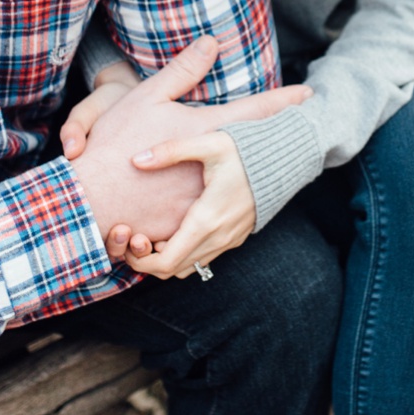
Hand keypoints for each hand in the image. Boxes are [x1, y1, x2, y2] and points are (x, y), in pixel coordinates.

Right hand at [65, 35, 307, 247]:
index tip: (308, 93)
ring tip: (274, 163)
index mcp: (206, 130)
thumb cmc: (114, 144)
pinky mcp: (190, 223)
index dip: (283, 100)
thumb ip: (182, 70)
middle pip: (258, 149)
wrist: (91, 199)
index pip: (254, 109)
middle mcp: (215, 166)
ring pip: (242, 183)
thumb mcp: (146, 97)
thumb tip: (210, 41)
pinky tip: (232, 200)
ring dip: (260, 172)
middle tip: (305, 126)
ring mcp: (206, 197)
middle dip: (281, 136)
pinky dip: (229, 202)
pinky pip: (217, 211)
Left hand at [127, 131, 256, 279]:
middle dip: (148, 262)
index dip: (140, 261)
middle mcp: (218, 237)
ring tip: (151, 235)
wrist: (286, 160)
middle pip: (173, 271)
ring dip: (166, 259)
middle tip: (133, 238)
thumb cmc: (245, 150)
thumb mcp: (207, 144)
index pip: (166, 262)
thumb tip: (136, 160)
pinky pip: (203, 258)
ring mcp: (228, 240)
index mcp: (206, 220)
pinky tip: (172, 232)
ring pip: (188, 267)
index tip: (128, 241)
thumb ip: (171, 150)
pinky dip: (183, 254)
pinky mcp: (234, 238)